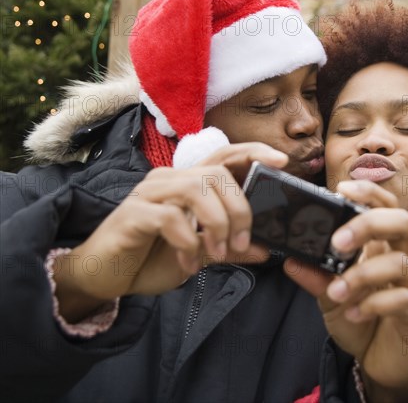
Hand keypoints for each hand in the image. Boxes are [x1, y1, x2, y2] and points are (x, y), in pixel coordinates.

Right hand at [54, 143, 286, 320]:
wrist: (104, 275)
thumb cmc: (152, 257)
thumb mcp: (200, 254)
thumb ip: (230, 248)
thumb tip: (265, 249)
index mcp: (188, 183)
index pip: (225, 155)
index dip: (254, 152)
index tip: (282, 162)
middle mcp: (169, 180)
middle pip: (217, 174)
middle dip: (240, 208)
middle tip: (242, 243)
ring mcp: (150, 193)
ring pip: (196, 189)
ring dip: (216, 224)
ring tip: (218, 254)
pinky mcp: (133, 213)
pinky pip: (170, 218)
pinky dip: (188, 243)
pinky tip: (188, 265)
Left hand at [286, 180, 407, 400]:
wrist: (381, 361)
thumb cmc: (360, 319)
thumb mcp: (329, 296)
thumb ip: (315, 276)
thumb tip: (290, 259)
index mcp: (385, 245)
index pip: (385, 206)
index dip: (368, 192)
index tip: (341, 189)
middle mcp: (406, 257)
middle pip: (402, 221)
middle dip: (368, 225)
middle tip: (337, 242)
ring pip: (400, 262)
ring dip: (363, 274)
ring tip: (336, 291)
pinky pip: (403, 299)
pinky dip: (374, 304)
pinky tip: (353, 314)